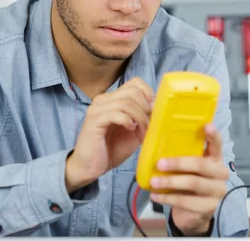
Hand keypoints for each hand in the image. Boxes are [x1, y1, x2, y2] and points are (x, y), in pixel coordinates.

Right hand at [65, 77, 153, 192]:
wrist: (90, 167)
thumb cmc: (111, 149)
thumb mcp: (134, 132)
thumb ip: (143, 118)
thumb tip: (158, 107)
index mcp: (113, 99)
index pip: (135, 83)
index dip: (148, 93)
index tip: (154, 110)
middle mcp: (104, 99)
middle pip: (133, 91)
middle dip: (145, 108)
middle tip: (148, 125)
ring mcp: (97, 109)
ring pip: (126, 102)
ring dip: (139, 117)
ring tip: (141, 131)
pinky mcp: (94, 121)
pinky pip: (116, 113)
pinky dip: (127, 121)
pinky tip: (130, 130)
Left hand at [149, 123, 228, 235]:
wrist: (194, 212)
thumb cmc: (189, 181)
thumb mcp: (187, 167)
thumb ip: (180, 154)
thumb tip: (155, 137)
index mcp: (215, 159)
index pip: (217, 144)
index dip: (213, 135)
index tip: (206, 125)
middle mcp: (220, 173)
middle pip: (201, 165)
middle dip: (178, 163)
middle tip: (159, 163)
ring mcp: (217, 191)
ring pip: (193, 183)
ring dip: (170, 182)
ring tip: (154, 182)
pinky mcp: (208, 207)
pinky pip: (186, 201)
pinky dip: (168, 198)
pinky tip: (156, 195)